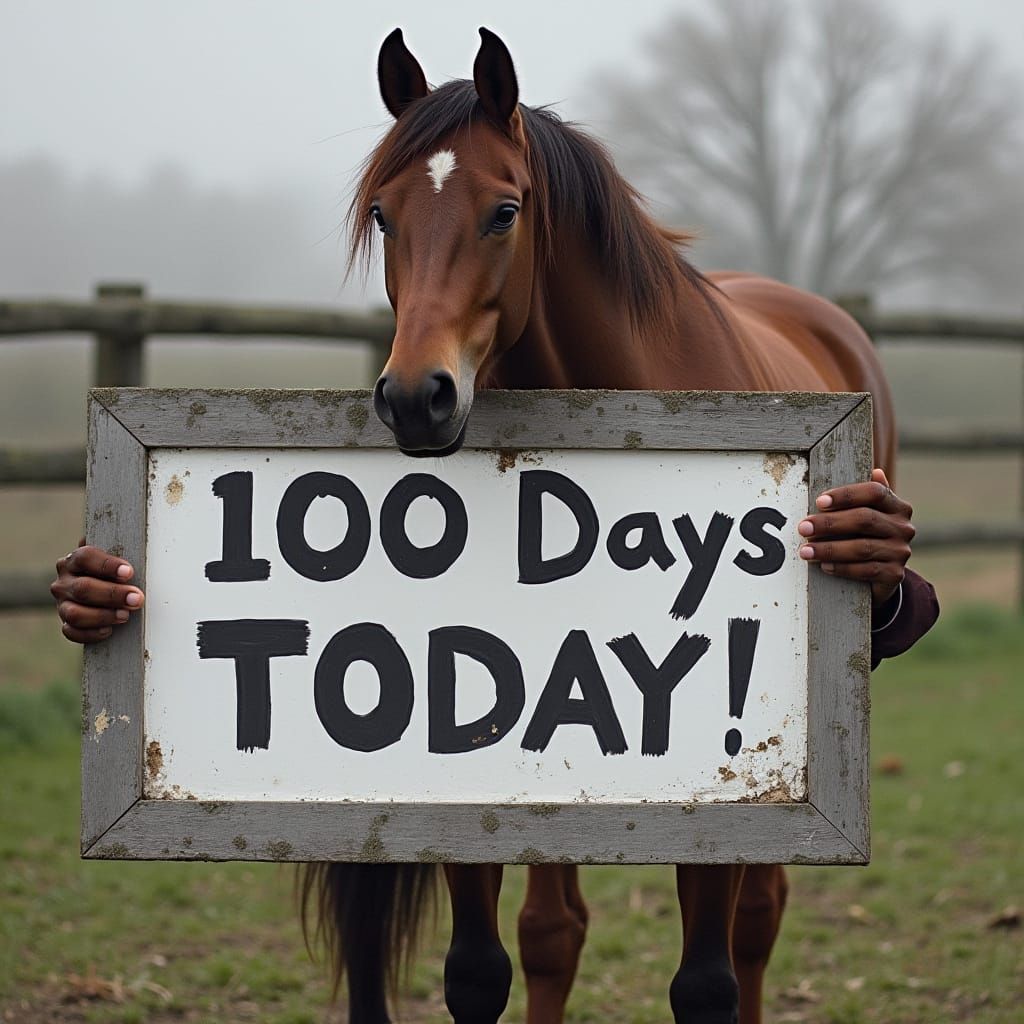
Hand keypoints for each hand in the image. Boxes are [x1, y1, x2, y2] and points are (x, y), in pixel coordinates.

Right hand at [51, 538, 145, 642]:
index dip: (107, 565)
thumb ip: (117, 549)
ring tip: (125, 615)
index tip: (129, 572)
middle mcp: (64, 581)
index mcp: (74, 560)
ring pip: (75, 613)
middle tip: (137, 598)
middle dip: (113, 594)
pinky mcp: (66, 622)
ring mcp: (62, 603)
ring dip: (102, 615)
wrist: (100, 589)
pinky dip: (91, 633)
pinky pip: (72, 632)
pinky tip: (109, 630)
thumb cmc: (112, 571)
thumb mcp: (114, 556)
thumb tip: (132, 540)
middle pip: (83, 588)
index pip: (85, 557)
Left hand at [797, 468, 914, 607]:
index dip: (846, 495)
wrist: (883, 571)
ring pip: (862, 548)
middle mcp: (903, 527)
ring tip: (806, 551)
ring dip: (829, 549)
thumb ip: (866, 495)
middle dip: (829, 523)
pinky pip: (866, 570)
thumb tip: (874, 471)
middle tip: (803, 527)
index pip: (874, 492)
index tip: (819, 501)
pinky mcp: (894, 574)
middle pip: (864, 519)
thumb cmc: (866, 535)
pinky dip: (842, 568)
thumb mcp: (868, 513)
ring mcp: (901, 551)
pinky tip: (824, 566)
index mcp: (896, 506)